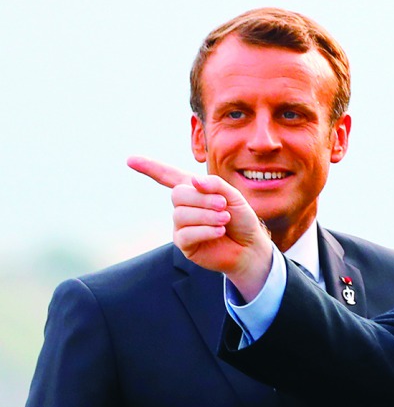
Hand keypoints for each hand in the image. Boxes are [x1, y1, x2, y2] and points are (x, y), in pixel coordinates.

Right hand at [128, 156, 272, 298]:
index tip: (130, 159)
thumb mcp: (234, 197)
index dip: (150, 167)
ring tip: (224, 220)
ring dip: (207, 215)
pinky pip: (185, 234)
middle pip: (178, 194)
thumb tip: (193, 181)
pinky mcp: (184, 244)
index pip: (167, 176)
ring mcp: (181, 225)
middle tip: (223, 206)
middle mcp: (184, 207)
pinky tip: (219, 232)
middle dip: (202, 199)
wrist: (250, 247)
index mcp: (193, 191)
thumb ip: (215, 185)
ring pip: (181, 214)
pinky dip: (205, 231)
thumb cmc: (241, 220)